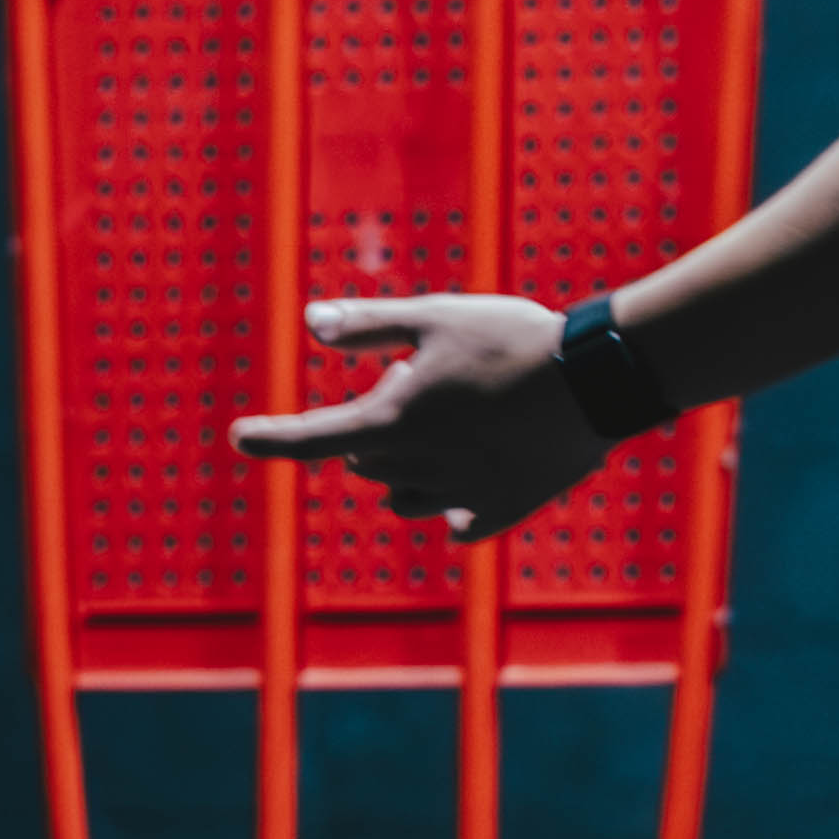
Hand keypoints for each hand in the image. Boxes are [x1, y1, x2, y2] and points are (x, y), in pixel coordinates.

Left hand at [229, 294, 600, 538]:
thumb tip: (310, 323)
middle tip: (421, 376)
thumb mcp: (436, 316)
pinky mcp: (502, 509)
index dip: (269, 438)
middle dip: (376, 425)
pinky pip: (457, 521)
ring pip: (404, 495)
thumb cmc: (513, 339)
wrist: (598, 378)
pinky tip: (473, 475)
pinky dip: (452, 504)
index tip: (240, 436)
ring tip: (450, 423)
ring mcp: (460, 493)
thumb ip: (370, 324)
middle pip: (365, 461)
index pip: (311, 438)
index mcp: (392, 421)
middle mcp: (417, 467)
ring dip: (405, 467)